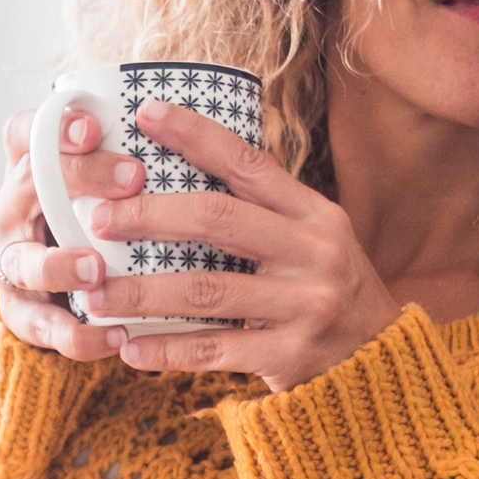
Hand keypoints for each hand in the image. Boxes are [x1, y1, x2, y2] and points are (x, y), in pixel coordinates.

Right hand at [0, 104, 146, 359]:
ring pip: (22, 261)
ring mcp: (10, 262)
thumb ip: (134, 163)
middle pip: (27, 185)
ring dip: (58, 264)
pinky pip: (41, 326)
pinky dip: (76, 335)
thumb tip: (209, 136)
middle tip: (132, 178)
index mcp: (29, 170)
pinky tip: (114, 337)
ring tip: (95, 270)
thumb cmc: (99, 222)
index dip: (53, 127)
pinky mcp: (18, 312)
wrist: (60, 291)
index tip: (95, 126)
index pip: (25, 134)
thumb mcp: (109, 188)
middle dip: (78, 179)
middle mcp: (11, 211)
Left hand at [79, 99, 402, 392]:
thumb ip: (260, 214)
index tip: (146, 113)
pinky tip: (129, 349)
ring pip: (205, 290)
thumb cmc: (327, 294)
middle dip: (149, 215)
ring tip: (95, 297)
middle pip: (218, 219)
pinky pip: (214, 350)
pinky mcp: (292, 355)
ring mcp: (305, 305)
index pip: (248, 163)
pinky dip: (166, 349)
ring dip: (142, 293)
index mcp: (314, 215)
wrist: (384, 365)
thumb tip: (177, 175)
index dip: (196, 135)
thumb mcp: (312, 242)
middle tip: (98, 219)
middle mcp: (314, 253)